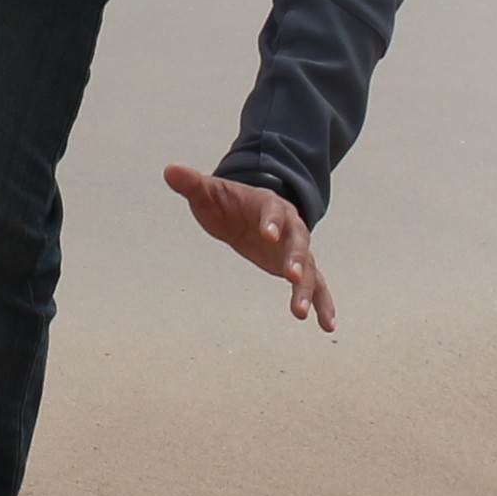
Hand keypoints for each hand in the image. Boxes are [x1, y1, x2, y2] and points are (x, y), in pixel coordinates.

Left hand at [165, 165, 336, 329]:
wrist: (245, 211)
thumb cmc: (225, 201)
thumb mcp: (207, 192)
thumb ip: (192, 183)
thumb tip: (169, 170)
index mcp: (268, 204)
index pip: (273, 210)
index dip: (271, 221)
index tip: (268, 235)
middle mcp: (289, 226)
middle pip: (298, 241)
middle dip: (297, 258)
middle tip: (292, 277)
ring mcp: (296, 248)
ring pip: (309, 268)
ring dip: (308, 289)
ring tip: (302, 314)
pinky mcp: (298, 267)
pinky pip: (316, 285)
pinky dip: (322, 303)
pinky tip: (327, 325)